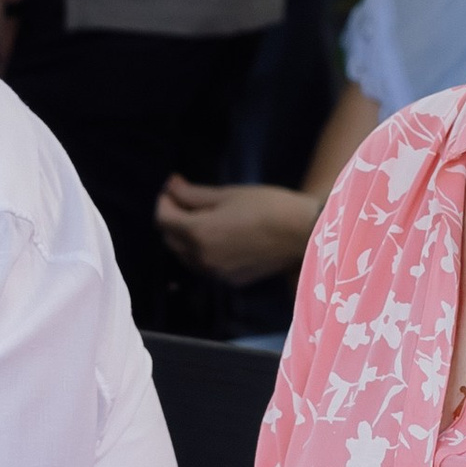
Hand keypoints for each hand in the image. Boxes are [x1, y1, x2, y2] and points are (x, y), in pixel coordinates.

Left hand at [155, 174, 321, 287]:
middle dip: (172, 219)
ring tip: (202, 217)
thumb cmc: (268, 207)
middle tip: (184, 200)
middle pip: (170, 239)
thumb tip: (170, 186)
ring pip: (186, 256)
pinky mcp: (230, 280)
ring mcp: (215, 273)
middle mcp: (201, 258)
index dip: (164, 201)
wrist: (302, 234)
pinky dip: (201, 251)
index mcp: (198, 233)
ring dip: (185, 237)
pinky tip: (217, 236)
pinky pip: (204, 266)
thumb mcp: (227, 194)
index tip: (172, 188)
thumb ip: (193, 194)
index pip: (163, 219)